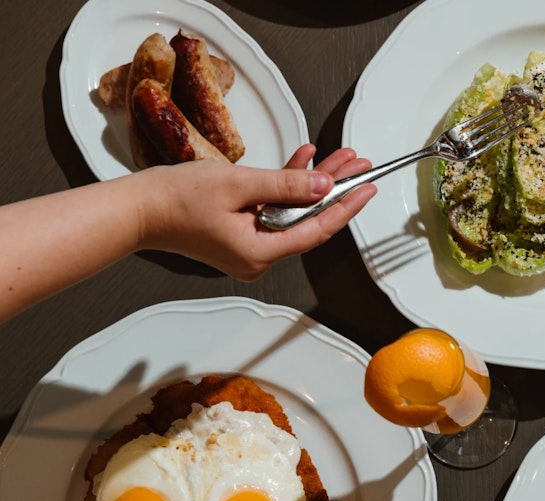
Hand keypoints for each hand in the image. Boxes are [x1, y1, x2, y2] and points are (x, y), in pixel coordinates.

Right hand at [138, 144, 375, 279]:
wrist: (136, 210)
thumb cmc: (175, 199)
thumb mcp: (238, 184)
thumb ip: (284, 185)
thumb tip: (322, 184)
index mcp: (259, 253)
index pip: (317, 229)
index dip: (346, 206)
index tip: (367, 188)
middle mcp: (258, 257)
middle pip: (308, 221)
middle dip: (333, 189)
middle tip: (358, 166)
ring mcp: (249, 248)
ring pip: (293, 213)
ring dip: (312, 183)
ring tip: (338, 157)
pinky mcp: (241, 236)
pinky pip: (273, 212)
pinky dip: (286, 188)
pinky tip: (303, 161)